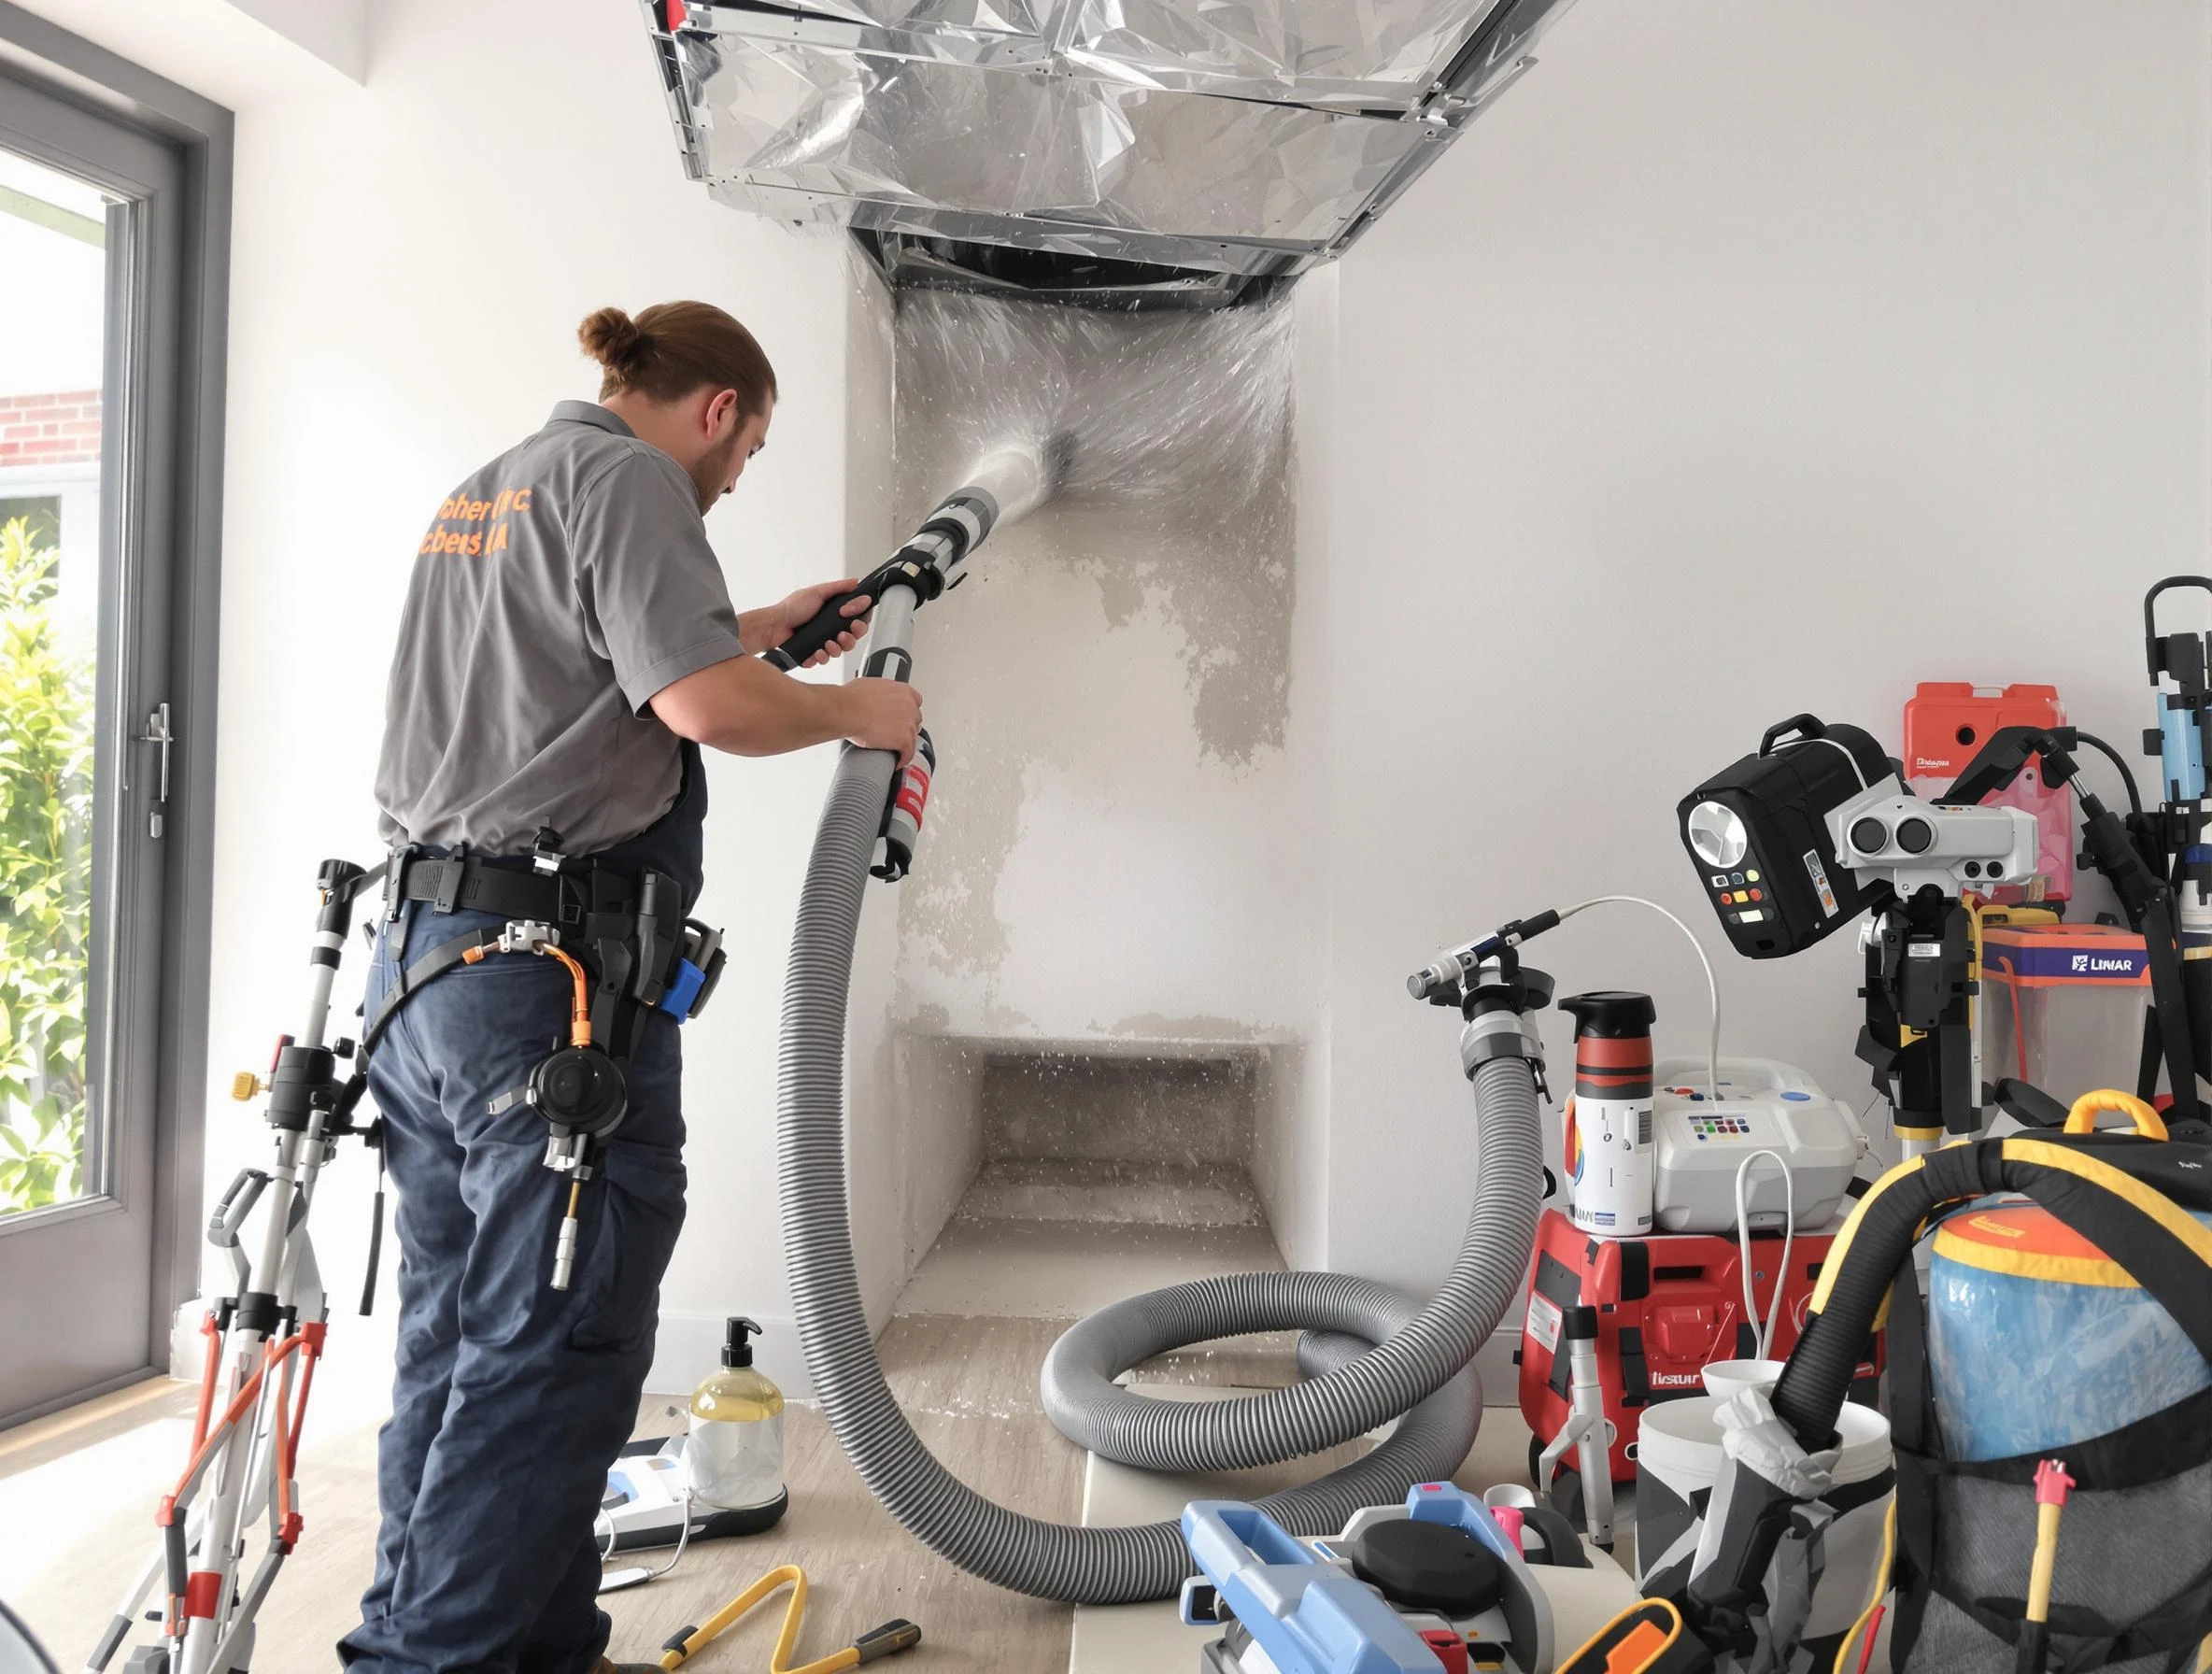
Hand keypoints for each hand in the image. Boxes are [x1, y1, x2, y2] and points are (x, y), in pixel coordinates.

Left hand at [752, 578, 872, 667]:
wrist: (773, 626)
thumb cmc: (790, 608)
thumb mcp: (816, 592)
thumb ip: (838, 588)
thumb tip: (855, 582)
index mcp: (833, 614)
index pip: (856, 619)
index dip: (860, 621)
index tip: (854, 618)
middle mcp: (829, 628)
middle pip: (853, 638)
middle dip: (852, 637)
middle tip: (843, 634)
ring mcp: (822, 642)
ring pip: (841, 651)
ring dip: (838, 648)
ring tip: (828, 643)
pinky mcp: (813, 654)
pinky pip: (824, 660)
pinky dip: (822, 657)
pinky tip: (817, 651)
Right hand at [841, 678, 922, 765]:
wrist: (848, 710)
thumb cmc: (851, 698)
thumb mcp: (869, 687)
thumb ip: (878, 693)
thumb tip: (871, 699)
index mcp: (902, 691)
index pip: (915, 702)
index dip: (907, 713)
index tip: (901, 718)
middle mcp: (909, 706)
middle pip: (915, 721)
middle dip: (906, 728)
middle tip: (894, 734)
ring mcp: (908, 723)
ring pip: (913, 738)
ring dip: (905, 745)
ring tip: (895, 751)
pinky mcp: (903, 739)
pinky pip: (908, 753)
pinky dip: (903, 759)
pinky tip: (896, 762)